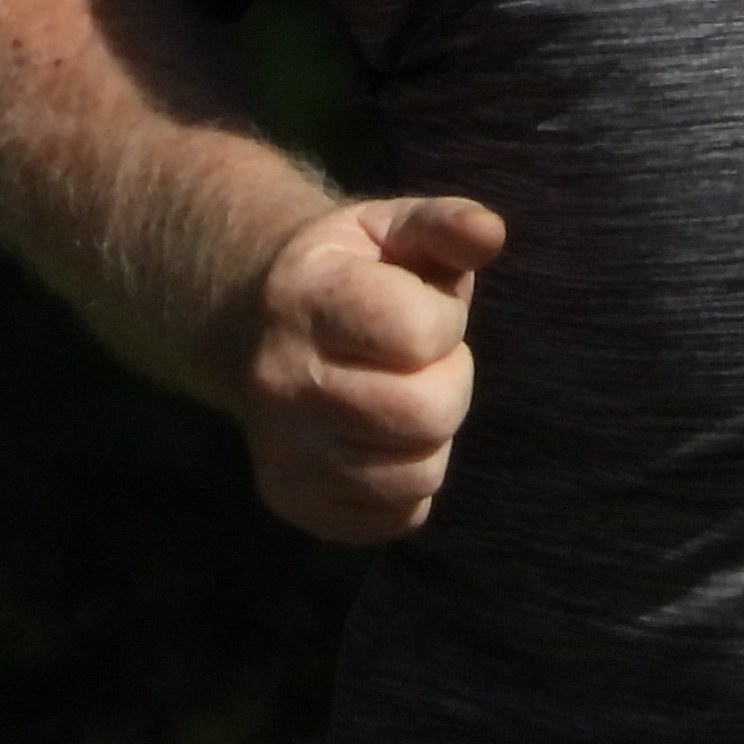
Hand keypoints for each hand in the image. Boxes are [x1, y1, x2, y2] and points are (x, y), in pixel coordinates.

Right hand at [234, 194, 506, 542]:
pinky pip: (396, 518)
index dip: (446, 321)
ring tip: (402, 396)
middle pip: (425, 415)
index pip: (420, 335)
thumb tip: (489, 234)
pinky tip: (382, 438)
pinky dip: (408, 484)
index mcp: (307, 296)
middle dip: (451, 384)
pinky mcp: (292, 500)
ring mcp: (282, 448)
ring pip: (417, 476)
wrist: (254, 324)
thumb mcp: (390, 229)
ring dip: (432, 437)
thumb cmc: (349, 272)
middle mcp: (282, 379)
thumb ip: (445, 225)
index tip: (426, 310)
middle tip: (425, 363)